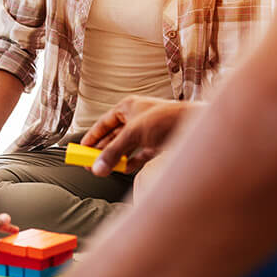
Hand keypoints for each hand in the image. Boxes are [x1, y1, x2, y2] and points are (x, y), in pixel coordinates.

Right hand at [82, 96, 196, 175]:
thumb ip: (113, 152)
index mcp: (129, 107)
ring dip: (116, 158)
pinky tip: (124, 169)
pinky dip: (131, 162)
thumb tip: (97, 168)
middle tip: (90, 163)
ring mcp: (148, 131)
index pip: (105, 122)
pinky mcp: (158, 144)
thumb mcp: (133, 134)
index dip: (93, 136)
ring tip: (104, 169)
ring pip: (127, 146)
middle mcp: (137, 117)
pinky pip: (140, 154)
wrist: (194, 125)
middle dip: (103, 150)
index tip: (82, 148)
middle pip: (114, 136)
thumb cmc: (166, 119)